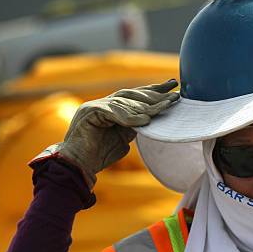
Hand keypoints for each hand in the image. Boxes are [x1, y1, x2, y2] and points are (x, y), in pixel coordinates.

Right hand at [30, 80, 178, 188]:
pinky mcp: (89, 112)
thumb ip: (133, 127)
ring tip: (164, 107)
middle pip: (131, 94)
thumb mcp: (123, 139)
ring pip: (124, 101)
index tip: (173, 86)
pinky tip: (143, 121)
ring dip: (145, 105)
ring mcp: (95, 106)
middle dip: (154, 93)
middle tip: (174, 94)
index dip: (154, 90)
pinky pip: (112, 111)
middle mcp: (103, 103)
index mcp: (112, 109)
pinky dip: (128, 116)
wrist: (78, 165)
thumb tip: (149, 120)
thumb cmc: (99, 155)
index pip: (134, 96)